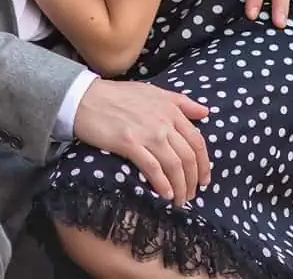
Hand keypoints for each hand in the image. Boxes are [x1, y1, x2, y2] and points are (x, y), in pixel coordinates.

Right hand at [72, 79, 211, 206]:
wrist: (86, 99)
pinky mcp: (129, 143)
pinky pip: (153, 168)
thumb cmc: (119, 95)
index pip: (197, 141)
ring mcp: (147, 133)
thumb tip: (205, 111)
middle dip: (193, 180)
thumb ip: (181, 102)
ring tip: (179, 200)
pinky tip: (164, 194)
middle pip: (188, 157)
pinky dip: (162, 184)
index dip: (204, 164)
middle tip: (191, 195)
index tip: (204, 180)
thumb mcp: (154, 91)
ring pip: (174, 165)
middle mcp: (163, 122)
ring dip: (180, 187)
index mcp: (171, 109)